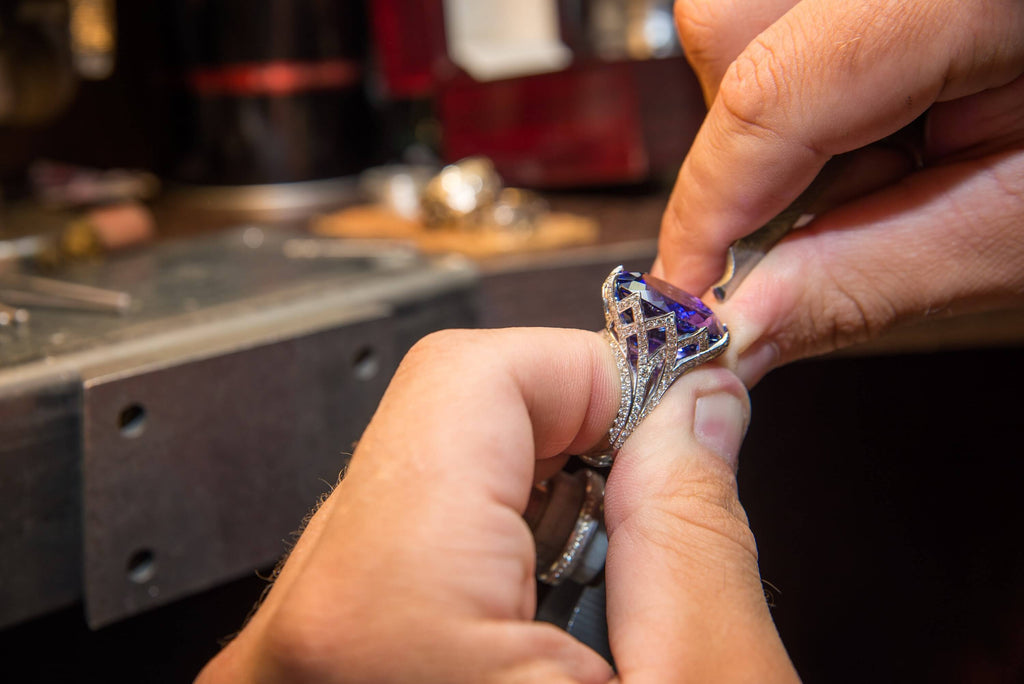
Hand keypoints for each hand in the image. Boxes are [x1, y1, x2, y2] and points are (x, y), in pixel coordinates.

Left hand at [195, 328, 795, 682]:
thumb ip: (697, 531)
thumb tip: (692, 409)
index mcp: (381, 617)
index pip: (469, 374)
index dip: (592, 373)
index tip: (667, 411)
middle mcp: (302, 637)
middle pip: (434, 425)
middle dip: (569, 443)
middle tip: (654, 503)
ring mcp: (293, 658)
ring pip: (417, 488)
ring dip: (531, 508)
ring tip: (601, 597)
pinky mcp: (309, 675)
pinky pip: (394, 558)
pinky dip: (485, 565)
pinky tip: (547, 628)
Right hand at [656, 0, 1023, 383]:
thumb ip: (872, 274)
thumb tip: (746, 326)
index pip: (773, 93)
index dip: (710, 209)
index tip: (688, 292)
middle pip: (734, 24)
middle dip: (745, 145)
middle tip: (814, 217)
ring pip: (746, 14)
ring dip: (773, 112)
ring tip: (876, 154)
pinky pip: (791, 12)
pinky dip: (809, 80)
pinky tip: (881, 113)